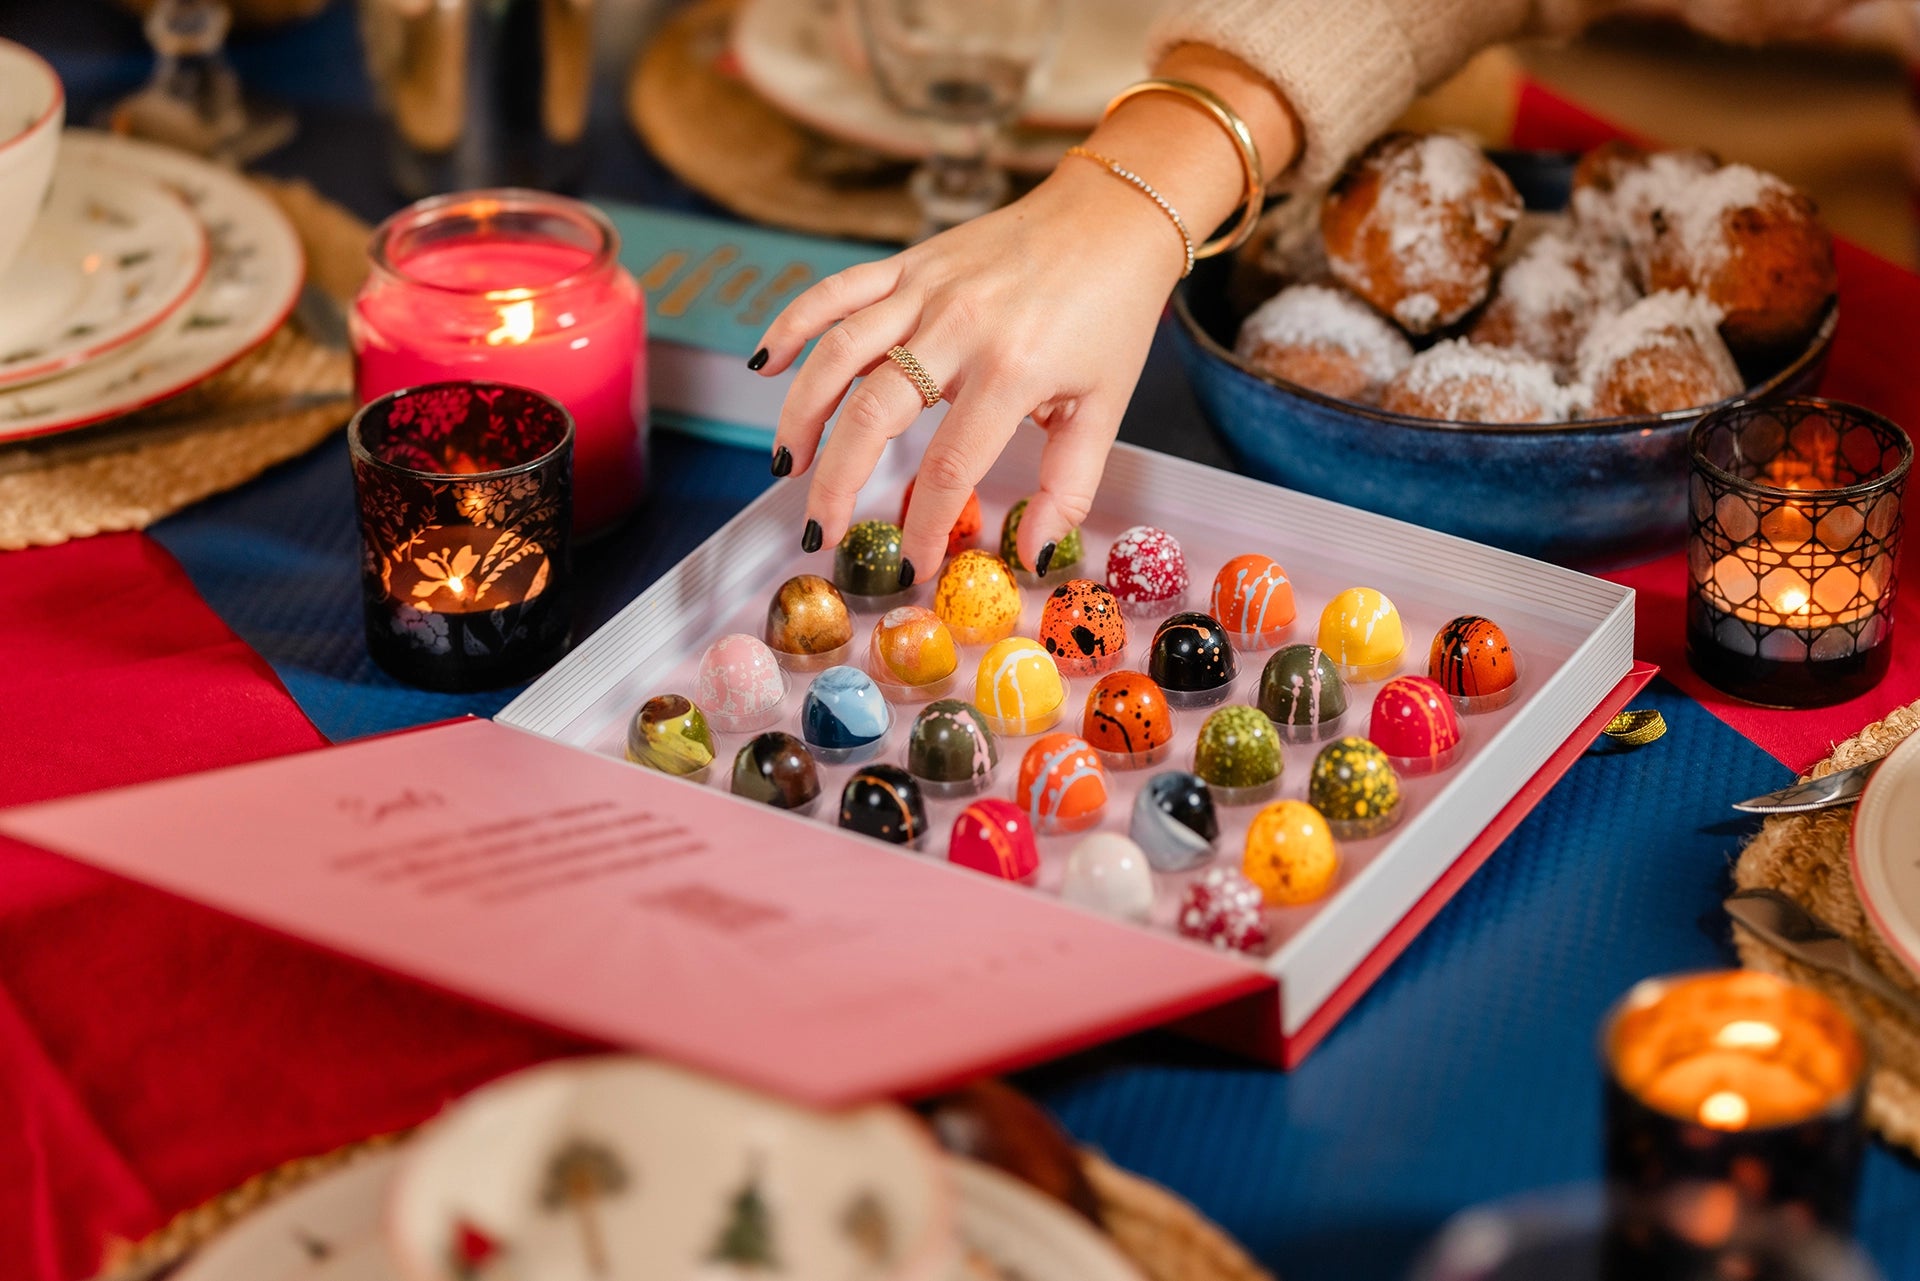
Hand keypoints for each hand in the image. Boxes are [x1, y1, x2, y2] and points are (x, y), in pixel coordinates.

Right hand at [751, 161, 1187, 580]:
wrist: (1113, 213)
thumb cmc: (1111, 314)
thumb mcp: (1105, 408)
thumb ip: (1067, 485)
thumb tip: (1030, 553)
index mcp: (1013, 369)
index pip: (949, 466)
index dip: (921, 525)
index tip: (910, 565)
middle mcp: (959, 326)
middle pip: (873, 415)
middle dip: (836, 483)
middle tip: (821, 533)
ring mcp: (926, 288)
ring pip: (839, 354)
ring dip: (801, 415)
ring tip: (784, 468)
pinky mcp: (909, 261)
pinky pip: (836, 291)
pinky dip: (793, 323)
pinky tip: (765, 364)